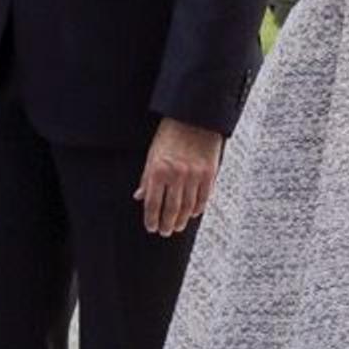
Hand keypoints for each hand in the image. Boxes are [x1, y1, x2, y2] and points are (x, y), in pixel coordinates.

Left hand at [134, 117, 222, 235]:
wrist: (195, 117)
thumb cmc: (170, 133)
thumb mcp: (153, 153)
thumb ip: (147, 177)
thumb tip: (139, 197)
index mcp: (158, 170)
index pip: (153, 204)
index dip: (151, 219)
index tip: (151, 228)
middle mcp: (176, 175)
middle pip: (171, 209)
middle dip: (166, 224)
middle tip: (165, 232)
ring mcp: (194, 175)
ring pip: (188, 207)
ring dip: (181, 220)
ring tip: (177, 226)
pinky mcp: (209, 173)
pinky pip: (203, 198)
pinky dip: (197, 209)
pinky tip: (192, 213)